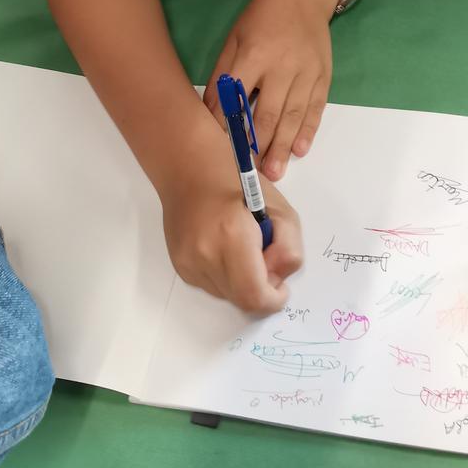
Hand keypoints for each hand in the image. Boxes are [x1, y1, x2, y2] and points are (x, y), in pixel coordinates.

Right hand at [160, 146, 302, 314]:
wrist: (189, 167)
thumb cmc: (239, 180)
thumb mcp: (281, 209)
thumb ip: (288, 249)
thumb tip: (276, 279)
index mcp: (232, 236)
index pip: (253, 296)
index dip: (273, 300)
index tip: (281, 288)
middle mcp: (205, 255)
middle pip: (241, 300)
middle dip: (260, 289)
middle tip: (264, 260)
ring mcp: (188, 263)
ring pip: (227, 296)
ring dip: (243, 283)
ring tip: (242, 249)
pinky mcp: (180, 266)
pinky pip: (212, 286)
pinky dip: (226, 276)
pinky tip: (224, 248)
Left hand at [204, 0, 338, 180]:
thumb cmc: (262, 16)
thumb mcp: (234, 37)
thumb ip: (224, 72)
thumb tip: (213, 110)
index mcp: (254, 54)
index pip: (237, 95)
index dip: (227, 123)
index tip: (219, 148)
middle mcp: (282, 66)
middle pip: (269, 112)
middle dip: (259, 145)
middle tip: (251, 173)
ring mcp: (306, 72)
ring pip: (294, 115)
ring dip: (283, 146)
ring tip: (274, 171)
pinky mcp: (323, 76)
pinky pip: (316, 108)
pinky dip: (308, 130)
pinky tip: (301, 149)